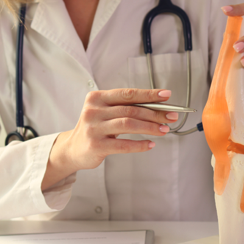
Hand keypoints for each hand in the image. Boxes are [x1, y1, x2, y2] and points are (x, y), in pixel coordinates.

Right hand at [43, 88, 177, 189]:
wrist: (72, 149)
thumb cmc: (95, 128)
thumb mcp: (105, 113)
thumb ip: (125, 108)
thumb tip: (158, 107)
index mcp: (97, 98)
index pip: (128, 94)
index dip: (149, 94)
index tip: (166, 95)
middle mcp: (94, 110)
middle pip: (131, 109)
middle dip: (155, 113)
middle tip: (171, 116)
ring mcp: (94, 128)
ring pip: (128, 124)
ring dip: (150, 127)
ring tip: (164, 130)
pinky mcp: (96, 145)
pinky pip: (123, 145)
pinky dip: (140, 144)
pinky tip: (151, 144)